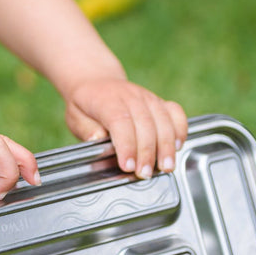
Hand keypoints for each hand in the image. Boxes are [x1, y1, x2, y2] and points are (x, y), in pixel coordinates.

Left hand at [63, 78, 187, 177]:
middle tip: (145, 173)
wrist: (97, 82)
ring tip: (166, 167)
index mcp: (106, 99)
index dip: (126, 145)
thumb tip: (98, 139)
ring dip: (166, 146)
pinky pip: (176, 113)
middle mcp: (130, 96)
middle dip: (147, 152)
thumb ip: (85, 129)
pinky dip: (180, 129)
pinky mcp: (159, 102)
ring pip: (163, 119)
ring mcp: (147, 97)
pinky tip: (177, 147)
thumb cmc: (86, 105)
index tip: (127, 166)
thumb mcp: (75, 117)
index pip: (120, 121)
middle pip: (144, 123)